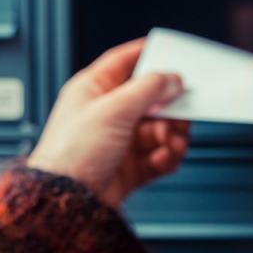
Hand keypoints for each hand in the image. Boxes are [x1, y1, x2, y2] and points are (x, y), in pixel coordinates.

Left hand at [28, 39, 189, 208]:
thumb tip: (172, 79)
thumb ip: (149, 89)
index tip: (169, 50)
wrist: (69, 202)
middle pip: (151, 100)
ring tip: (174, 141)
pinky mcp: (131, 167)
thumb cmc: (72, 154)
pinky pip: (160, 155)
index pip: (123, 62)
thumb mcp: (114, 109)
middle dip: (170, 108)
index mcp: (94, 91)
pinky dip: (168, 156)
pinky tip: (165, 157)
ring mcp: (120, 142)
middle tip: (182, 111)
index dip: (146, 53)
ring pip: (160, 129)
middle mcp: (108, 114)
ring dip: (172, 134)